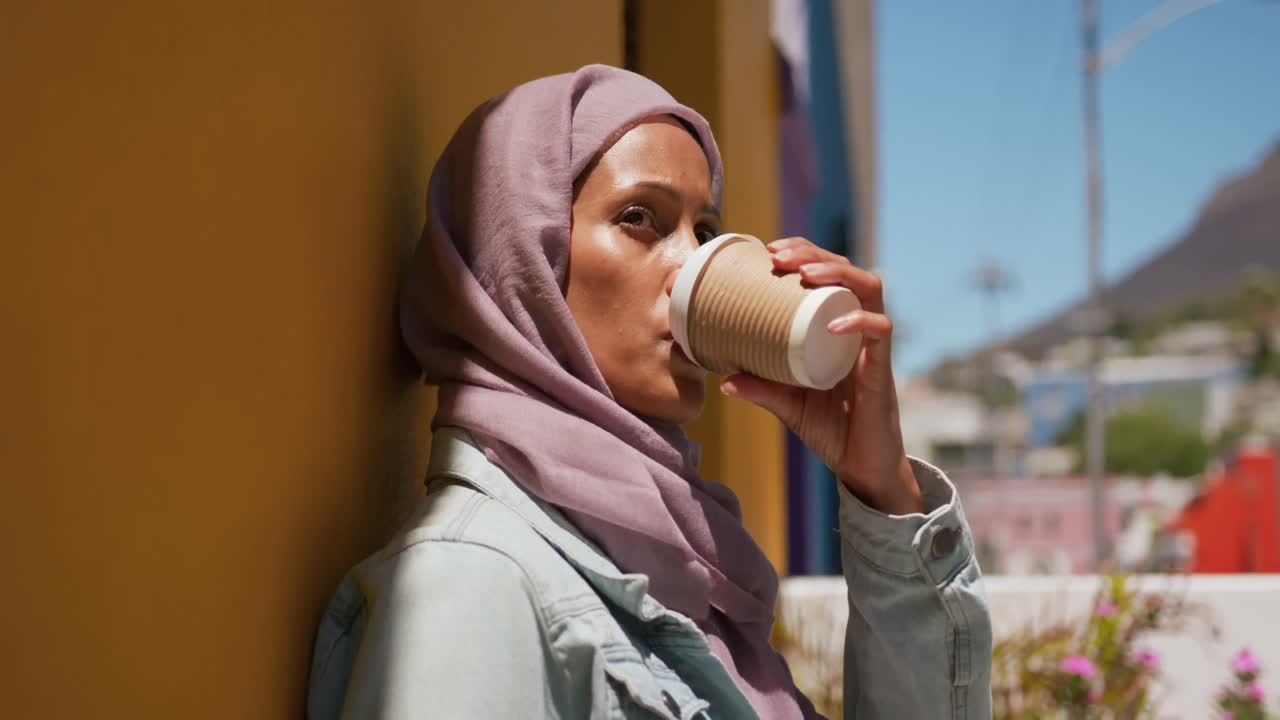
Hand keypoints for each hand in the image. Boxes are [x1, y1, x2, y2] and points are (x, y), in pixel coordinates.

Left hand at [719, 237, 922, 514]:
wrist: (861, 466)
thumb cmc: (829, 427)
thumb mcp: (787, 404)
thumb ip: (761, 388)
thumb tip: (721, 378)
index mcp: (836, 327)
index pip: (828, 273)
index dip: (804, 253)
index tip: (771, 251)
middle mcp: (858, 328)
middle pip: (848, 270)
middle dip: (814, 253)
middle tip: (779, 255)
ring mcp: (873, 346)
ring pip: (869, 289)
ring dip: (838, 272)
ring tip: (806, 273)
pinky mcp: (883, 368)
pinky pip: (880, 332)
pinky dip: (858, 321)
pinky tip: (832, 322)